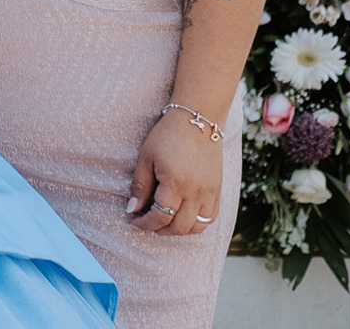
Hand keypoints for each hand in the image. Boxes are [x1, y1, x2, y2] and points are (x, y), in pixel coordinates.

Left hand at [126, 110, 221, 236]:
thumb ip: (140, 186)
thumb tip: (132, 209)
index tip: (134, 221)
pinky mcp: (217, 190)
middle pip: (179, 226)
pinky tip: (183, 216)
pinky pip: (210, 218)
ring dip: (179, 230)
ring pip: (197, 227)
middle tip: (147, 222)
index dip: (145, 223)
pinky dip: (196, 224)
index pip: (160, 216)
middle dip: (160, 229)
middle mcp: (196, 192)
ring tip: (164, 221)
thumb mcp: (146, 158)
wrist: (198, 120)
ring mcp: (210, 193)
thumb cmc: (167, 136)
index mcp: (176, 183)